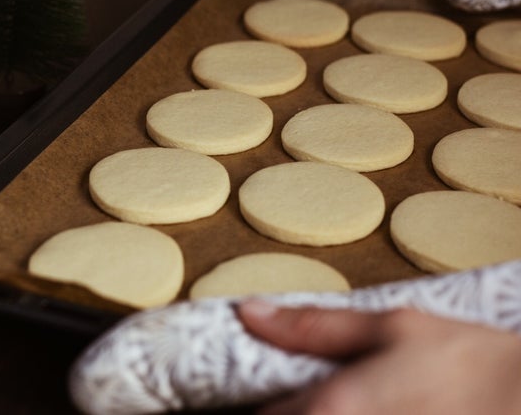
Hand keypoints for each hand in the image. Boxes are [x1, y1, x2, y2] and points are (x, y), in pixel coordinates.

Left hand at [237, 300, 520, 414]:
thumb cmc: (466, 364)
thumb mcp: (391, 328)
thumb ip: (314, 326)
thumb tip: (250, 312)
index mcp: (329, 410)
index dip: (262, 402)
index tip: (274, 388)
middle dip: (293, 412)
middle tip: (320, 393)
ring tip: (364, 400)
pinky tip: (384, 411)